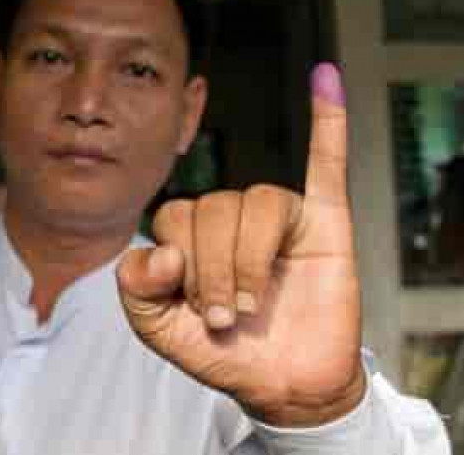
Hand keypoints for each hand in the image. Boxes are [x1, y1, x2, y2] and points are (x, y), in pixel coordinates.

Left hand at [117, 62, 364, 426]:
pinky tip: (324, 78)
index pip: (175, 215)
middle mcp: (232, 217)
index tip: (190, 308)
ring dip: (249, 260)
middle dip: (214, 269)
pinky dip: (328, 123)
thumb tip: (162, 250)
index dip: (180, 261)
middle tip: (224, 318)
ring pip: (257, 202)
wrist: (280, 384)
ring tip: (252, 306)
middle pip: (214, 207)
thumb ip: (136, 288)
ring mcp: (278, 217)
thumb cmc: (220, 351)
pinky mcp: (324, 223)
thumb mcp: (156, 328)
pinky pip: (327, 165)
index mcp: (192, 232)